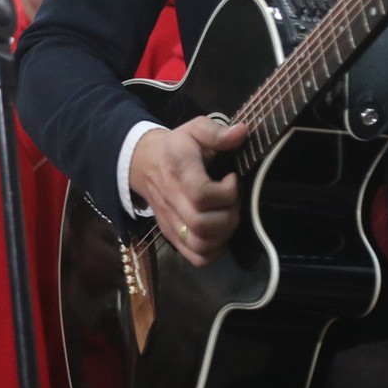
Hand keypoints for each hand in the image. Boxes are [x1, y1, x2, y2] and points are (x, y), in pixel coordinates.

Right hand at [127, 117, 247, 266]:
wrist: (145, 163)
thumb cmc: (177, 147)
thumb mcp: (195, 130)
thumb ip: (217, 132)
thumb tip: (242, 132)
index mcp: (179, 172)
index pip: (201, 194)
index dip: (226, 191)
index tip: (231, 178)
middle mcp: (172, 201)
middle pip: (202, 224)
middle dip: (229, 214)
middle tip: (232, 199)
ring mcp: (171, 223)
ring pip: (200, 245)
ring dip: (223, 234)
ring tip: (226, 214)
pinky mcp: (173, 236)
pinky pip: (196, 258)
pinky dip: (214, 251)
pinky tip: (220, 231)